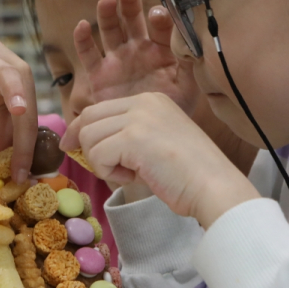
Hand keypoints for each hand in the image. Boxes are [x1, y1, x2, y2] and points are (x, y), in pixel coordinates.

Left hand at [61, 93, 260, 227]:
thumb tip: (86, 146)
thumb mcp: (155, 144)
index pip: (101, 108)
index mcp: (151, 101)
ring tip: (128, 173)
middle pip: (88, 117)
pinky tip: (132, 177)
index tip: (75, 147)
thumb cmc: (189, 175)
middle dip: (81, 142)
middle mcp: (143, 102)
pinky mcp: (133, 137)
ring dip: (100, 161)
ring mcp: (138, 117)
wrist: (214, 187)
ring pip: (89, 136)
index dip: (82, 129)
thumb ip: (126, 138)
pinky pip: (97, 155)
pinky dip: (107, 172)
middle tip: (87, 163)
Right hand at [73, 0, 200, 114]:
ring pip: (110, 31)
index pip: (159, 27)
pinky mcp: (99, 75)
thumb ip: (188, 62)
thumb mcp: (187, 87)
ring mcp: (117, 60)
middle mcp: (138, 50)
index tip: (157, 14)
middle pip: (132, 21)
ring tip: (106, 0)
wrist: (148, 136)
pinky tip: (82, 25)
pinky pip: (89, 54)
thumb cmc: (172, 109)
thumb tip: (189, 40)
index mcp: (161, 50)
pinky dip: (83, 40)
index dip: (158, 18)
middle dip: (130, 5)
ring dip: (107, 14)